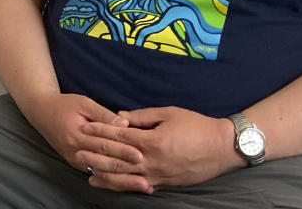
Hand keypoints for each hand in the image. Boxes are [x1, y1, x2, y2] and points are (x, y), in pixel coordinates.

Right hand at [24, 93, 142, 176]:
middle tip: (146, 174)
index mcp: (76, 134)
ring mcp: (75, 159)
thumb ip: (103, 114)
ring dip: (122, 180)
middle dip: (126, 169)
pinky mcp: (77, 163)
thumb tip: (124, 123)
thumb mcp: (83, 103)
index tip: (140, 154)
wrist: (41, 113)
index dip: (122, 150)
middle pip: (104, 162)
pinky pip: (96, 173)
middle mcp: (75, 151)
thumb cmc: (64, 105)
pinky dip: (113, 179)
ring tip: (141, 184)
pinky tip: (128, 183)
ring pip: (101, 173)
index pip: (103, 144)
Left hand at [77, 106, 238, 192]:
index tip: (85, 126)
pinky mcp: (167, 184)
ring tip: (87, 172)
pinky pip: (140, 187)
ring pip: (126, 178)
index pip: (119, 136)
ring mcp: (160, 175)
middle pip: (118, 160)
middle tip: (77, 151)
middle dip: (96, 155)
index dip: (101, 130)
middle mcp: (153, 161)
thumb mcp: (169, 113)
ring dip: (105, 175)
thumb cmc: (197, 126)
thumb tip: (120, 117)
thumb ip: (142, 116)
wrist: (224, 148)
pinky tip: (112, 185)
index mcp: (153, 141)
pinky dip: (124, 186)